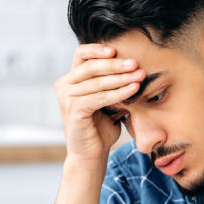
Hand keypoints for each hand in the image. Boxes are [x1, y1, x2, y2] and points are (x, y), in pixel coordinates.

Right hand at [54, 44, 144, 161]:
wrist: (91, 155)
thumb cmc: (101, 129)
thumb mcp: (107, 101)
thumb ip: (112, 84)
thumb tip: (133, 66)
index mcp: (70, 80)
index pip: (81, 55)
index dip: (98, 49)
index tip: (117, 49)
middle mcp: (64, 85)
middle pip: (90, 66)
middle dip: (116, 64)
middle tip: (135, 64)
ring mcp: (66, 97)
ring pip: (97, 81)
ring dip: (121, 78)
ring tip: (140, 76)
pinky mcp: (73, 109)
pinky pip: (100, 97)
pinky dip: (118, 92)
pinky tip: (133, 90)